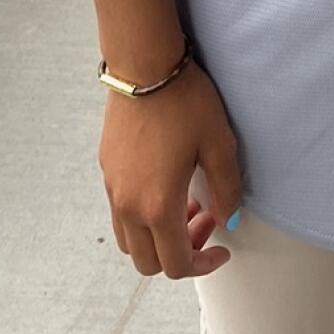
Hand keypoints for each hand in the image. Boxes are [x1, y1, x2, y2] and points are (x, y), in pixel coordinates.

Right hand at [99, 57, 242, 279]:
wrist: (145, 67)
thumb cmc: (185, 102)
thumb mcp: (219, 143)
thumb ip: (226, 189)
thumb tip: (227, 219)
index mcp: (158, 206)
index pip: (176, 265)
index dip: (203, 266)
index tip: (221, 250)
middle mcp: (128, 205)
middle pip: (148, 263)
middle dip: (180, 254)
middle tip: (205, 220)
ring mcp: (113, 189)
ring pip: (130, 242)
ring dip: (158, 237)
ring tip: (185, 204)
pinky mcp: (106, 171)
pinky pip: (121, 214)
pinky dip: (143, 217)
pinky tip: (165, 185)